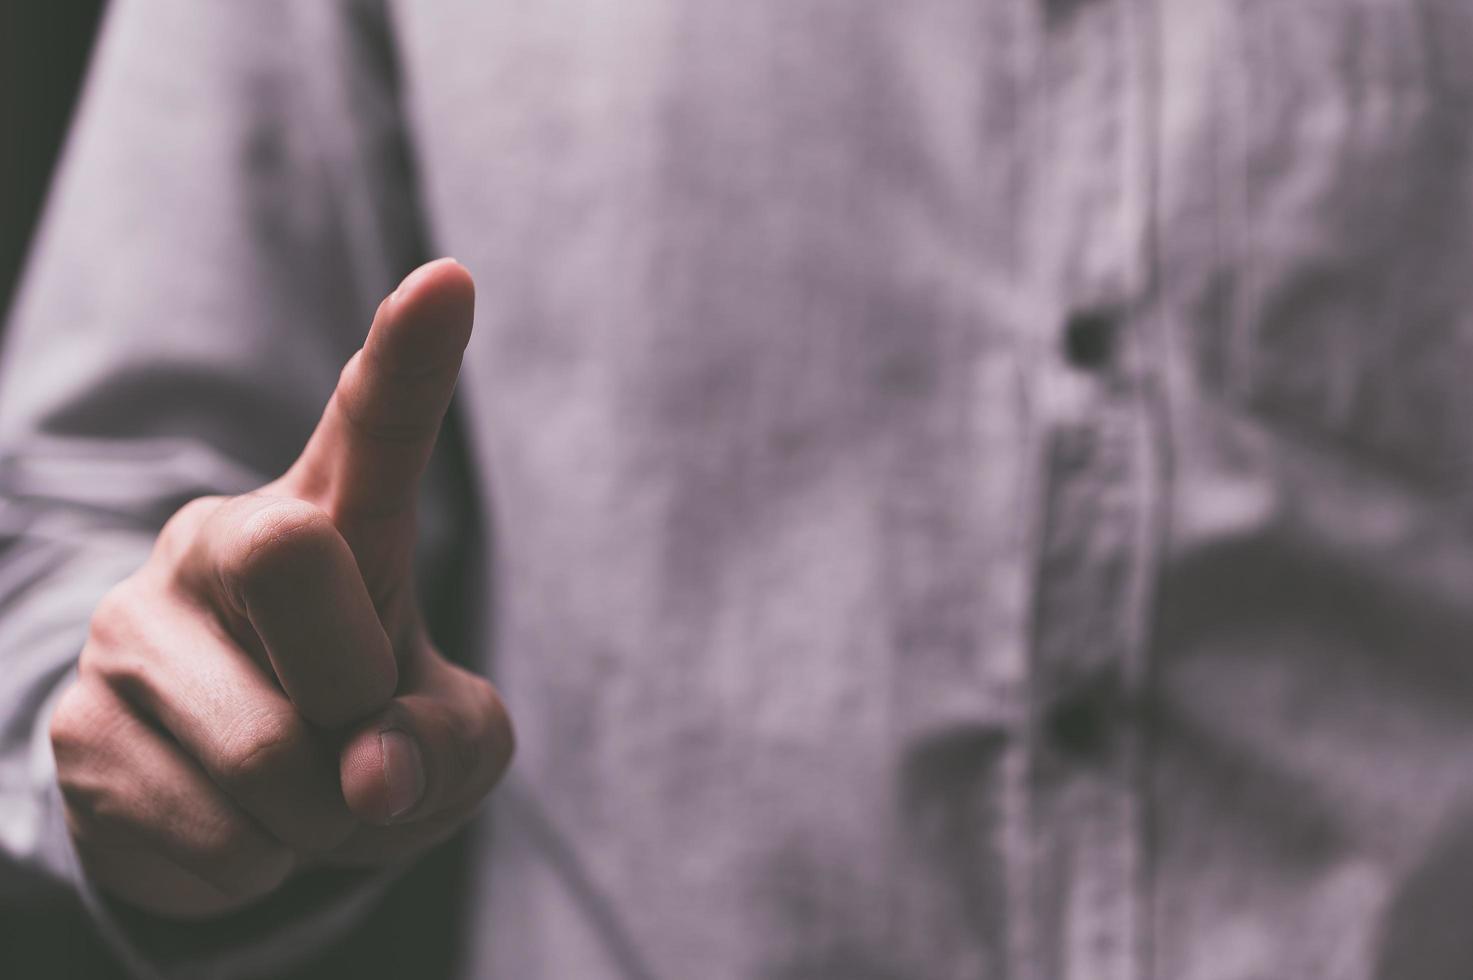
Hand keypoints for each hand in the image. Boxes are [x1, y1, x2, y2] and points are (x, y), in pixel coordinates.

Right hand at [49, 259, 513, 918]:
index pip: (374, 424)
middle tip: (357, 737)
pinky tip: (241, 827)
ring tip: (304, 798)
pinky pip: (211, 837)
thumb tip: (367, 777)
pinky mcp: (75, 733)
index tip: (452, 282)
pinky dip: (260, 866)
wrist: (244, 807)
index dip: (412, 357)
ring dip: (320, 818)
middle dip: (355, 688)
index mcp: (333, 517)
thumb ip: (449, 740)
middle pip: (294, 560)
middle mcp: (221, 543)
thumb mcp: (450, 736)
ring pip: (265, 751)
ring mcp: (134, 632)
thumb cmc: (369, 730)